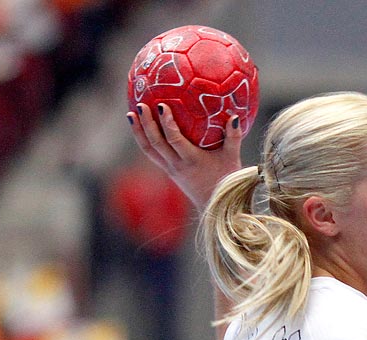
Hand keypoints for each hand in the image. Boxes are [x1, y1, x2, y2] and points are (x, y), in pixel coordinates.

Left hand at [127, 102, 243, 211]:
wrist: (216, 206)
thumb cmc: (226, 180)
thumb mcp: (232, 159)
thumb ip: (234, 138)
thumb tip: (236, 116)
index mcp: (191, 160)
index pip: (174, 140)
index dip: (166, 123)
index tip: (161, 106)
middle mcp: (177, 165)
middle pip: (156, 143)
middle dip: (146, 124)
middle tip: (140, 105)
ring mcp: (170, 169)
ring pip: (149, 150)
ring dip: (139, 132)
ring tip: (131, 114)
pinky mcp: (168, 171)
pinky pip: (152, 154)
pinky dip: (144, 140)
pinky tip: (140, 126)